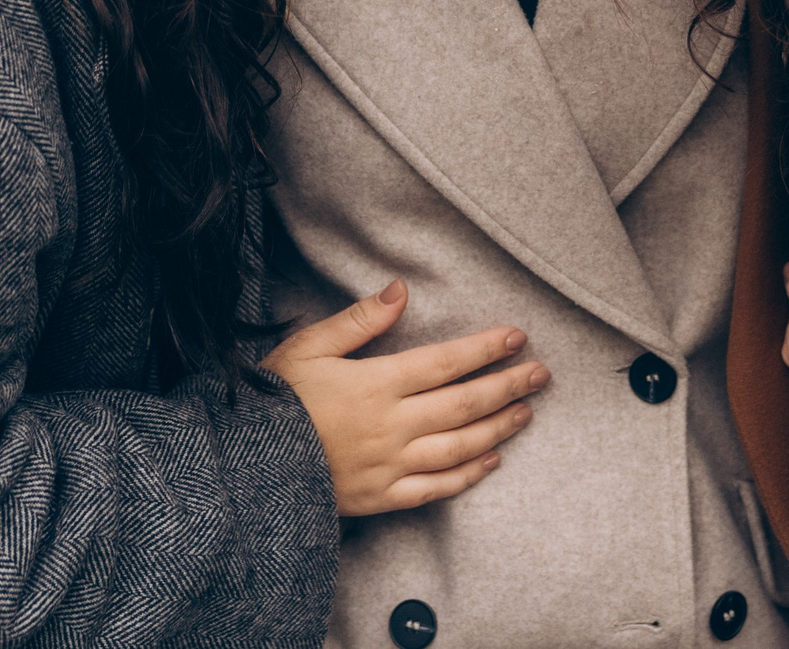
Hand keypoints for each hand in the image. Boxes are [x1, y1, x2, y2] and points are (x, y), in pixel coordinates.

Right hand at [264, 280, 548, 516]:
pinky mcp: (382, 498)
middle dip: (508, 387)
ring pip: (459, 447)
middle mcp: (392, 426)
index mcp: (377, 384)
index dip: (486, 349)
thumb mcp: (308, 347)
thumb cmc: (274, 401)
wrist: (246, 467)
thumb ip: (358, 321)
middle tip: (542, 375)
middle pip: (464, 404)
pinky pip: (436, 489)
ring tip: (526, 412)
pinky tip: (491, 462)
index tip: (518, 338)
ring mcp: (390, 466)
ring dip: (498, 428)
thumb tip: (399, 290)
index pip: (446, 362)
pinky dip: (468, 476)